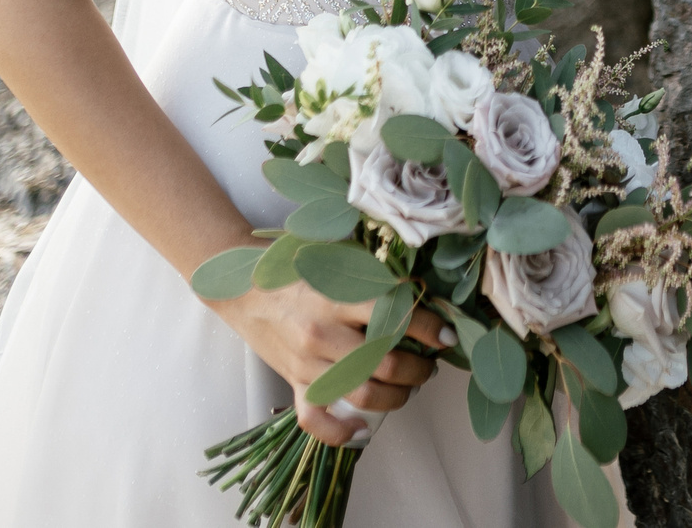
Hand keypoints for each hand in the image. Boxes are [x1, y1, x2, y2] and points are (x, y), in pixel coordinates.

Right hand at [212, 279, 450, 446]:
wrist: (244, 286)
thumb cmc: (298, 267)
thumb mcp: (337, 260)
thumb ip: (374, 274)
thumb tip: (422, 290)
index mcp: (336, 296)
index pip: (395, 316)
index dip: (430, 328)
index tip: (446, 336)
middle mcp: (322, 333)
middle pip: (386, 364)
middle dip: (419, 368)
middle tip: (428, 364)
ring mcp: (306, 363)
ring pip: (363, 395)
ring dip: (396, 397)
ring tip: (409, 387)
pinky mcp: (294, 383)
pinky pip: (316, 421)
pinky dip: (342, 432)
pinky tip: (364, 428)